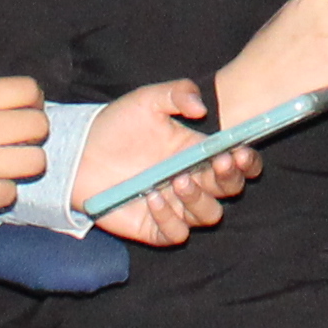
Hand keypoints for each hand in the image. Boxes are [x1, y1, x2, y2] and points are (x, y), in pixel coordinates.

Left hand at [76, 80, 252, 244]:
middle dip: (229, 179)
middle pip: (230, 191)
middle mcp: (193, 182)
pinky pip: (176, 233)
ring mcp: (176, 207)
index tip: (239, 152)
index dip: (247, 161)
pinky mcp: (155, 227)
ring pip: (208, 215)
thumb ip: (177, 93)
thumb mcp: (147, 100)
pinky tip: (153, 198)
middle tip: (216, 163)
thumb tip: (202, 108)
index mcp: (198, 153)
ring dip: (198, 199)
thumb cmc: (117, 125)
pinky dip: (170, 219)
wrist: (81, 151)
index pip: (238, 162)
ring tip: (177, 180)